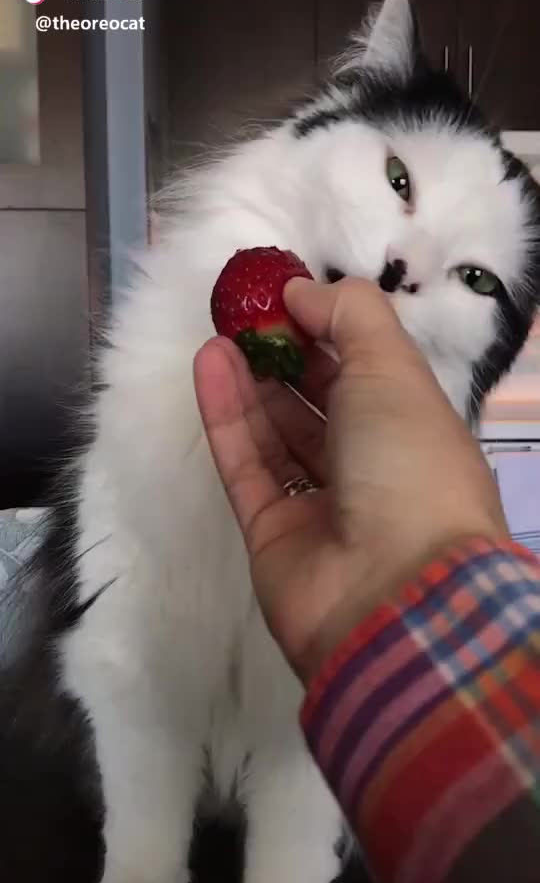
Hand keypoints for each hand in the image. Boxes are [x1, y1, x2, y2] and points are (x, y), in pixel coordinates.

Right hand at [194, 278, 507, 683]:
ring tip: (219, 334)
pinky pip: (246, 466)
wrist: (390, 591)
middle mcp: (370, 468)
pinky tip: (209, 365)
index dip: (330, 333)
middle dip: (285, 357)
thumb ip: (351, 316)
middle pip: (320, 404)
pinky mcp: (271, 533)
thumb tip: (303, 291)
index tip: (288, 298)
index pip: (368, 373)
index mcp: (414, 430)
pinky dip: (227, 417)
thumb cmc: (408, 464)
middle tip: (245, 316)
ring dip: (251, 382)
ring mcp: (320, 504)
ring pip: (278, 434)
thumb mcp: (394, 369)